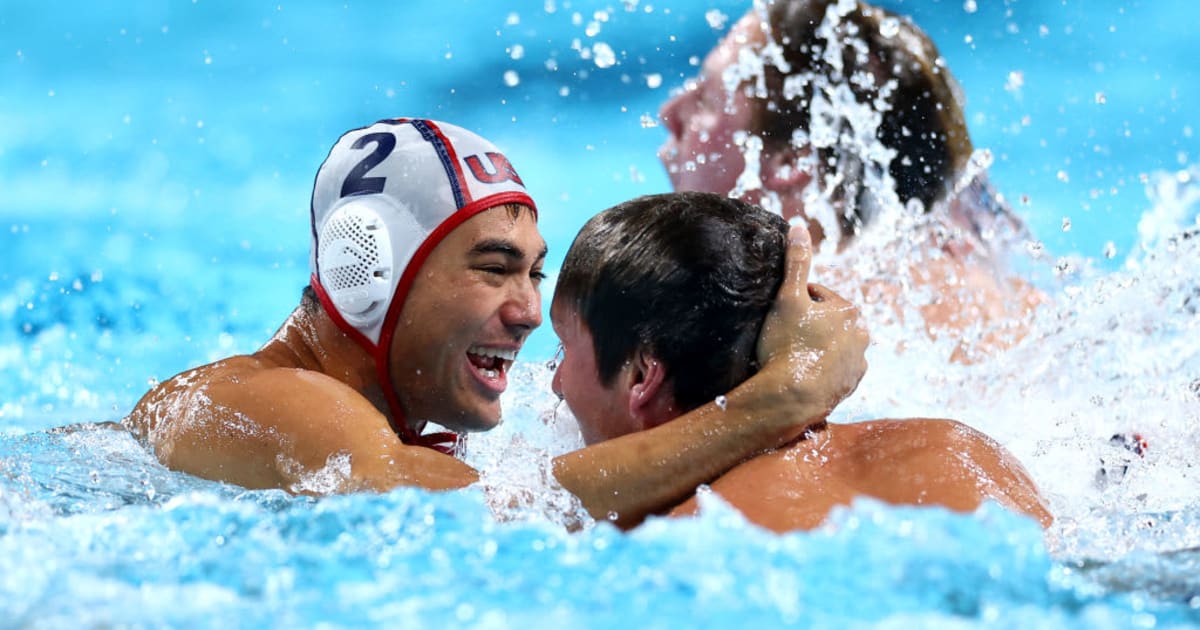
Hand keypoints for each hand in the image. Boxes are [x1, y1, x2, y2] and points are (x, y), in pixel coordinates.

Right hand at [756, 221, 868, 414]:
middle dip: (808, 325)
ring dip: (815, 347)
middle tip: (782, 337)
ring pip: (832, 346)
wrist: (791, 397)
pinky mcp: (851, 386)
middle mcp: (862, 335)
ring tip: (791, 357)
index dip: (794, 303)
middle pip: (827, 321)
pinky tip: (802, 373)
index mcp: (850, 310)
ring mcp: (858, 363)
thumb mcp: (787, 298)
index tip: (779, 317)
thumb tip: (798, 226)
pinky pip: (833, 370)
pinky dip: (820, 369)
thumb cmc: (787, 344)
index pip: (817, 296)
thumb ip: (796, 262)